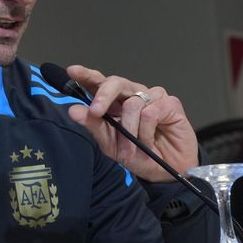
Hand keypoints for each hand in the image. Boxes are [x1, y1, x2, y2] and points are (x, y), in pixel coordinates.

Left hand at [64, 65, 197, 181]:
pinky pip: (151, 112)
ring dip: (130, 130)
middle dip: (103, 96)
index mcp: (114, 101)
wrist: (164, 171)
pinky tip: (150, 141)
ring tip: (134, 146)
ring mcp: (152, 97)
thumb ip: (93, 125)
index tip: (72, 71)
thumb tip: (73, 110)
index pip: (98, 82)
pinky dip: (147, 132)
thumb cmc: (137, 154)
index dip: (86, 74)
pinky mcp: (170, 103)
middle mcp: (132, 94)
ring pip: (132, 103)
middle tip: (96, 112)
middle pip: (115, 82)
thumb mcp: (110, 144)